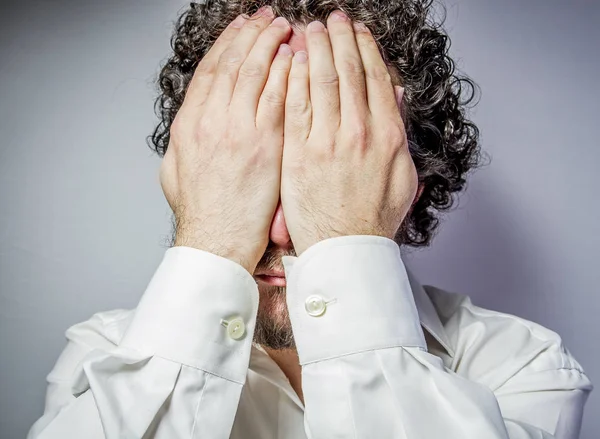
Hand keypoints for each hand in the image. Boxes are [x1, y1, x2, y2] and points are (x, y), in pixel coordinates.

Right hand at [159, 7, 292, 272]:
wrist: (216, 242)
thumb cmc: (202, 213)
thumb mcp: (174, 173)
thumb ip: (181, 143)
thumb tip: (192, 124)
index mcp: (189, 125)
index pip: (210, 71)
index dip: (227, 44)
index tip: (241, 27)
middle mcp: (210, 121)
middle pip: (233, 63)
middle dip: (252, 35)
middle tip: (267, 17)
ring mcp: (237, 131)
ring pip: (255, 73)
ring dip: (272, 45)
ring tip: (285, 27)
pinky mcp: (264, 145)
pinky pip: (278, 97)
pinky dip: (287, 73)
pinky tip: (297, 58)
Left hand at [281, 10, 417, 255]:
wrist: (344, 250)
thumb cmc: (372, 218)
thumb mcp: (403, 177)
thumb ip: (398, 134)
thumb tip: (393, 98)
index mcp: (388, 137)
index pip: (375, 79)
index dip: (365, 49)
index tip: (357, 31)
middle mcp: (359, 133)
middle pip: (349, 72)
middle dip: (339, 39)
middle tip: (331, 18)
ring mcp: (327, 142)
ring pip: (322, 82)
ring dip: (316, 49)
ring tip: (309, 28)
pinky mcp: (299, 154)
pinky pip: (296, 106)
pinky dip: (295, 78)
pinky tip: (292, 60)